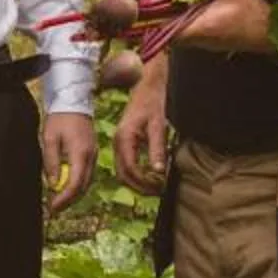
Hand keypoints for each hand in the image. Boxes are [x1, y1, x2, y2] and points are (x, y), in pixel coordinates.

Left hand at [42, 113, 96, 215]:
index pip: (75, 184)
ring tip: (57, 200)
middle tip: (53, 208)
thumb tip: (54, 184)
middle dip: (69, 200)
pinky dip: (76, 184)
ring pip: (86, 182)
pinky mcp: (92, 153)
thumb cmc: (60, 118)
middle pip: (83, 187)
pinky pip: (86, 174)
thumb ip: (51, 163)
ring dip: (73, 194)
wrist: (73, 101)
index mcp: (80, 153)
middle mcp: (91, 157)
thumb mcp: (49, 139)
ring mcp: (94, 155)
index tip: (53, 207)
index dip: (65, 198)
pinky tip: (65, 186)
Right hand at [113, 78, 170, 193]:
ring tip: (157, 186)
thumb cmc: (153, 103)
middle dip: (140, 187)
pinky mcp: (123, 144)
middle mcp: (117, 143)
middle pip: (123, 175)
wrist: (146, 86)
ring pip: (123, 173)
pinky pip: (126, 165)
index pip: (130, 170)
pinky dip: (137, 175)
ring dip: (138, 183)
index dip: (144, 183)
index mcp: (124, 139)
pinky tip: (151, 175)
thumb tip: (159, 172)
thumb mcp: (159, 126)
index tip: (159, 188)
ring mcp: (118, 144)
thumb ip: (158, 150)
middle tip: (159, 191)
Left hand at [167, 0, 271, 54]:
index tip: (155, 7)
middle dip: (168, 16)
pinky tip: (203, 6)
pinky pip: (196, 33)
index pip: (167, 32)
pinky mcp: (214, 44)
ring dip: (181, 18)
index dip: (157, 21)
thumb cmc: (253, 12)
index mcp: (200, 28)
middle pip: (173, 33)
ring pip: (184, 34)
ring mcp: (207, 45)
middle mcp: (200, 41)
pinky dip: (193, 21)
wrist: (273, 32)